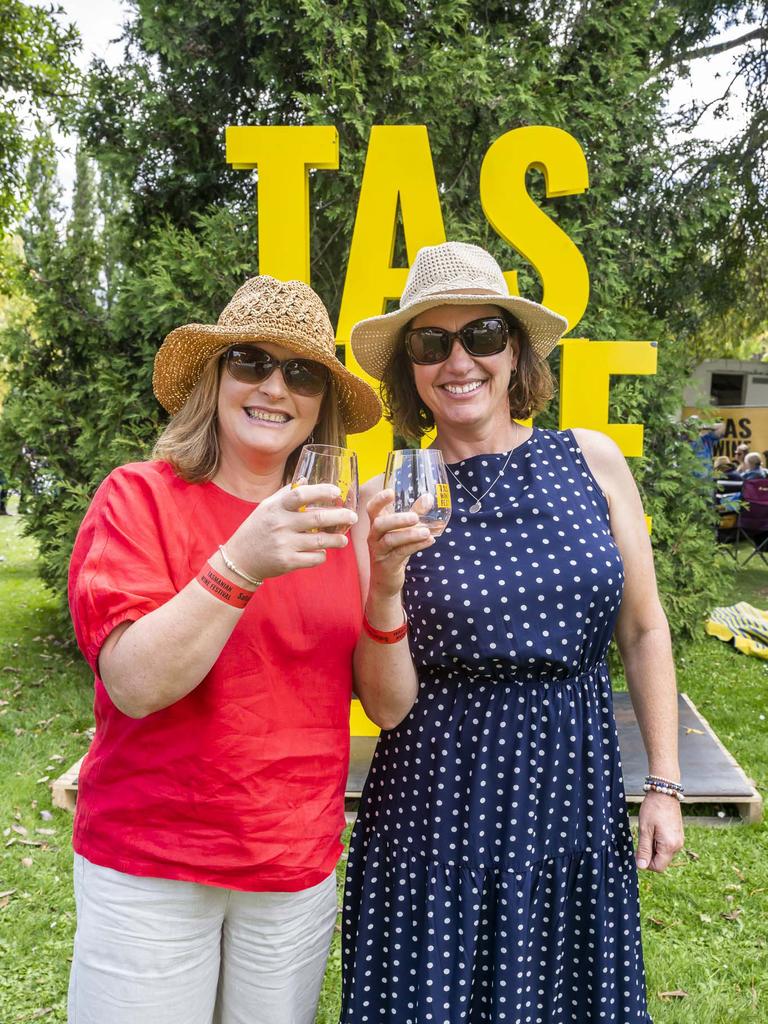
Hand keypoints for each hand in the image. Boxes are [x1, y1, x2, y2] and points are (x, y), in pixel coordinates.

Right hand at [224, 482, 356, 579]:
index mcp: (276, 508)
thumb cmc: (256, 529)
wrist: (240, 559)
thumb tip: (306, 479)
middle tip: (353, 517)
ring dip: (337, 540)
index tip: (336, 493)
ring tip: (343, 539)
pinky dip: (322, 555)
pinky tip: (323, 552)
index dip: (321, 491)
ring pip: (320, 541)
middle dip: (341, 516)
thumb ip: (285, 493)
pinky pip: (314, 558)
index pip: (301, 494)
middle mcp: (281, 524)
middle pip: (318, 518)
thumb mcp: (266, 507)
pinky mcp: (287, 562)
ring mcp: (284, 544)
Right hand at [366, 489, 434, 598]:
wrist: (384, 583)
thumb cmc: (393, 552)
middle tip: (415, 517)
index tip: (391, 491)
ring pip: (390, 540)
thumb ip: (414, 514)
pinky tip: (429, 541)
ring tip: (426, 531)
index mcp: (376, 526)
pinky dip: (416, 546)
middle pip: (379, 524)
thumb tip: (428, 498)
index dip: (379, 500)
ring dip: (409, 535)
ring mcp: (379, 552)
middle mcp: (374, 537)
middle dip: (397, 519)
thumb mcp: (402, 532)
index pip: (372, 509)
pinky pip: (400, 553)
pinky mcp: (387, 565)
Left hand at [635, 791, 684, 872]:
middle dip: (649, 854)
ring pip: (664, 853)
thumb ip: (644, 849)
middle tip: (642, 837)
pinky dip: (658, 842)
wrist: (664, 792)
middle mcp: (678, 846)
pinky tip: (654, 830)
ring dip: (653, 848)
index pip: (658, 867)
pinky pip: (667, 846)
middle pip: (661, 861)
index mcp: (670, 846)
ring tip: (648, 831)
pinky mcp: (678, 835)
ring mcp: (679, 840)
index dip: (646, 863)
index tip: (638, 850)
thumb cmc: (653, 809)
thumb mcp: (645, 829)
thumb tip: (641, 866)